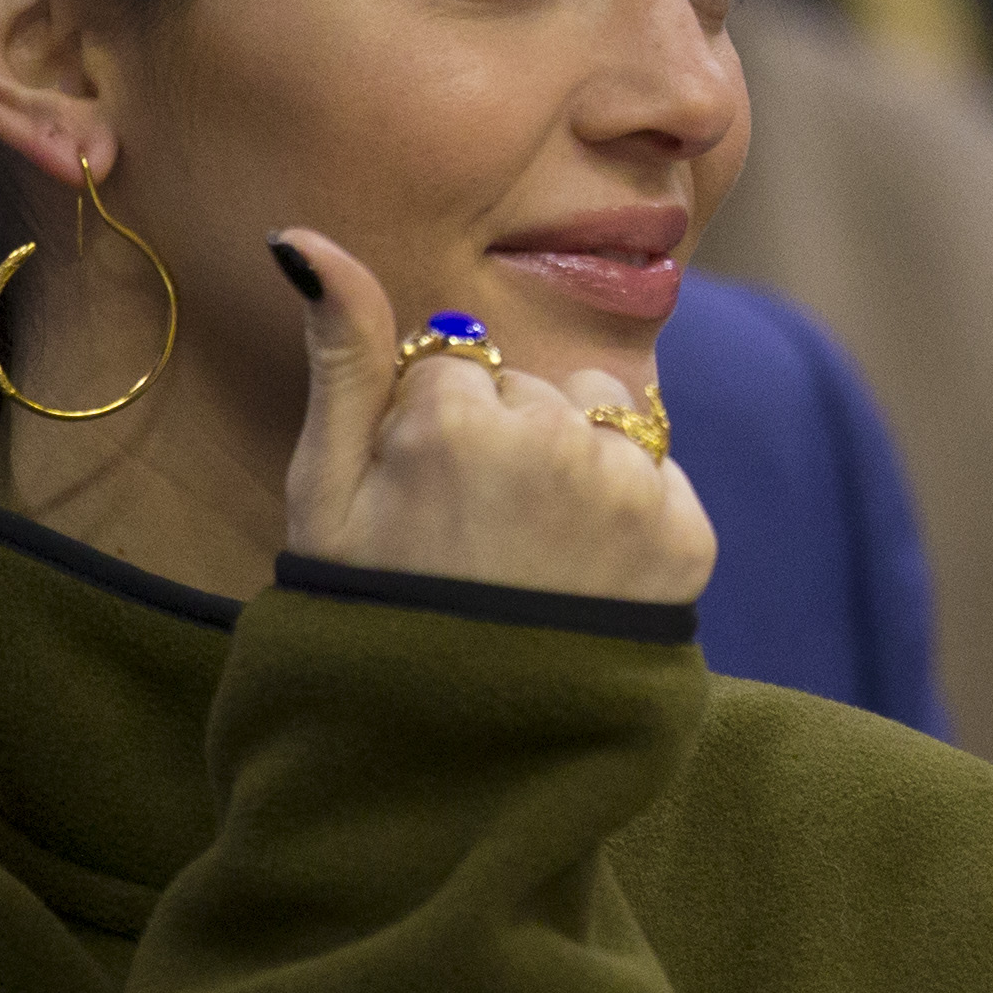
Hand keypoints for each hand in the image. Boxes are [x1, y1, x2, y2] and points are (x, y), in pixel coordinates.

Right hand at [267, 228, 715, 606]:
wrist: (459, 753)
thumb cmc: (371, 613)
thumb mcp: (326, 490)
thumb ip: (341, 356)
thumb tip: (306, 239)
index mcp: (457, 421)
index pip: (457, 366)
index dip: (432, 433)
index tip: (419, 506)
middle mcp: (559, 442)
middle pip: (535, 388)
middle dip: (507, 441)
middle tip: (474, 539)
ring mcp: (631, 492)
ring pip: (605, 417)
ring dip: (576, 462)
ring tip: (531, 553)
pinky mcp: (687, 538)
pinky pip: (656, 474)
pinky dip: (627, 510)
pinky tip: (581, 573)